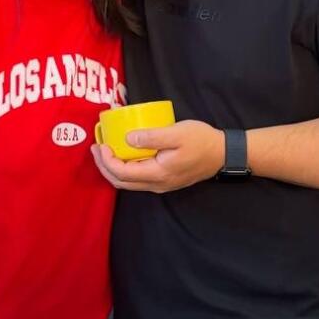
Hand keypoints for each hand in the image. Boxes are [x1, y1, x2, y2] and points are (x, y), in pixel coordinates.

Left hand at [91, 120, 225, 192]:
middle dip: (104, 166)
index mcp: (157, 174)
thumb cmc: (201, 141)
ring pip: (129, 182)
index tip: (101, 144)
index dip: (107, 161)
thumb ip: (152, 137)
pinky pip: (138, 178)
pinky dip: (125, 168)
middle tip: (96, 148)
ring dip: (113, 168)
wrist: (222, 154)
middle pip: (122, 182)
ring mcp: (161, 184)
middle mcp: (156, 184)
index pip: (122, 173)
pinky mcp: (165, 179)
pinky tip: (125, 154)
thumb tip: (127, 139)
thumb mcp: (176, 134)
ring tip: (106, 150)